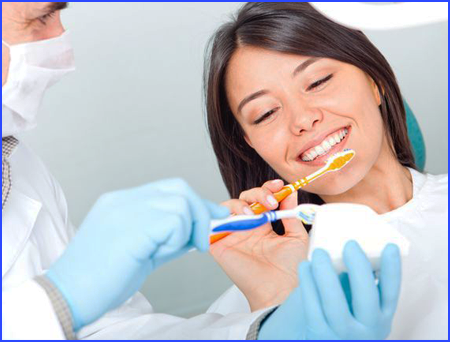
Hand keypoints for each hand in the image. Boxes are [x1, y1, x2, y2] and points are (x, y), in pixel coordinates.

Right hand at [45, 178, 228, 330]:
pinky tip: (159, 253)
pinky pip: (174, 221)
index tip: (215, 214)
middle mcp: (124, 199)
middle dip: (200, 212)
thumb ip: (166, 238)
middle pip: (179, 188)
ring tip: (168, 251)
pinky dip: (177, 239)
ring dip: (186, 229)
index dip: (197, 202)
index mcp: (122, 202)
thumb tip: (196, 234)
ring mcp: (127, 209)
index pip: (169, 190)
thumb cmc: (102, 279)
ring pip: (181, 203)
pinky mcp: (133, 226)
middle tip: (200, 242)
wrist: (69, 296)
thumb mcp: (140, 251)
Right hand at [210, 179, 308, 310]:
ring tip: (253, 215)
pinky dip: (220, 215)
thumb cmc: (290, 269)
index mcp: (264, 225)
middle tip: (270, 202)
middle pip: (244, 198)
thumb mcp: (296, 236)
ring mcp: (233, 234)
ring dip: (240, 204)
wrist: (279, 289)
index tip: (279, 185)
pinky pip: (212, 223)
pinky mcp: (220, 244)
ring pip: (228, 206)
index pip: (261, 199)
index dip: (268, 189)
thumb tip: (290, 192)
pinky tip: (236, 219)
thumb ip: (291, 213)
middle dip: (257, 193)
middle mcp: (247, 227)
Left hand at [258, 241, 401, 339]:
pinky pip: (312, 307)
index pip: (391, 293)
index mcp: (382, 318)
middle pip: (367, 297)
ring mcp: (343, 334)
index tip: (390, 246)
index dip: (393, 270)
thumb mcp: (361, 310)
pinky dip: (308, 284)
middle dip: (359, 268)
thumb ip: (359, 285)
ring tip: (319, 252)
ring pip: (335, 304)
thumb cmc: (344, 320)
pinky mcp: (319, 335)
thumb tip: (353, 250)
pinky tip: (305, 266)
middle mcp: (367, 330)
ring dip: (326, 274)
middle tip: (350, 244)